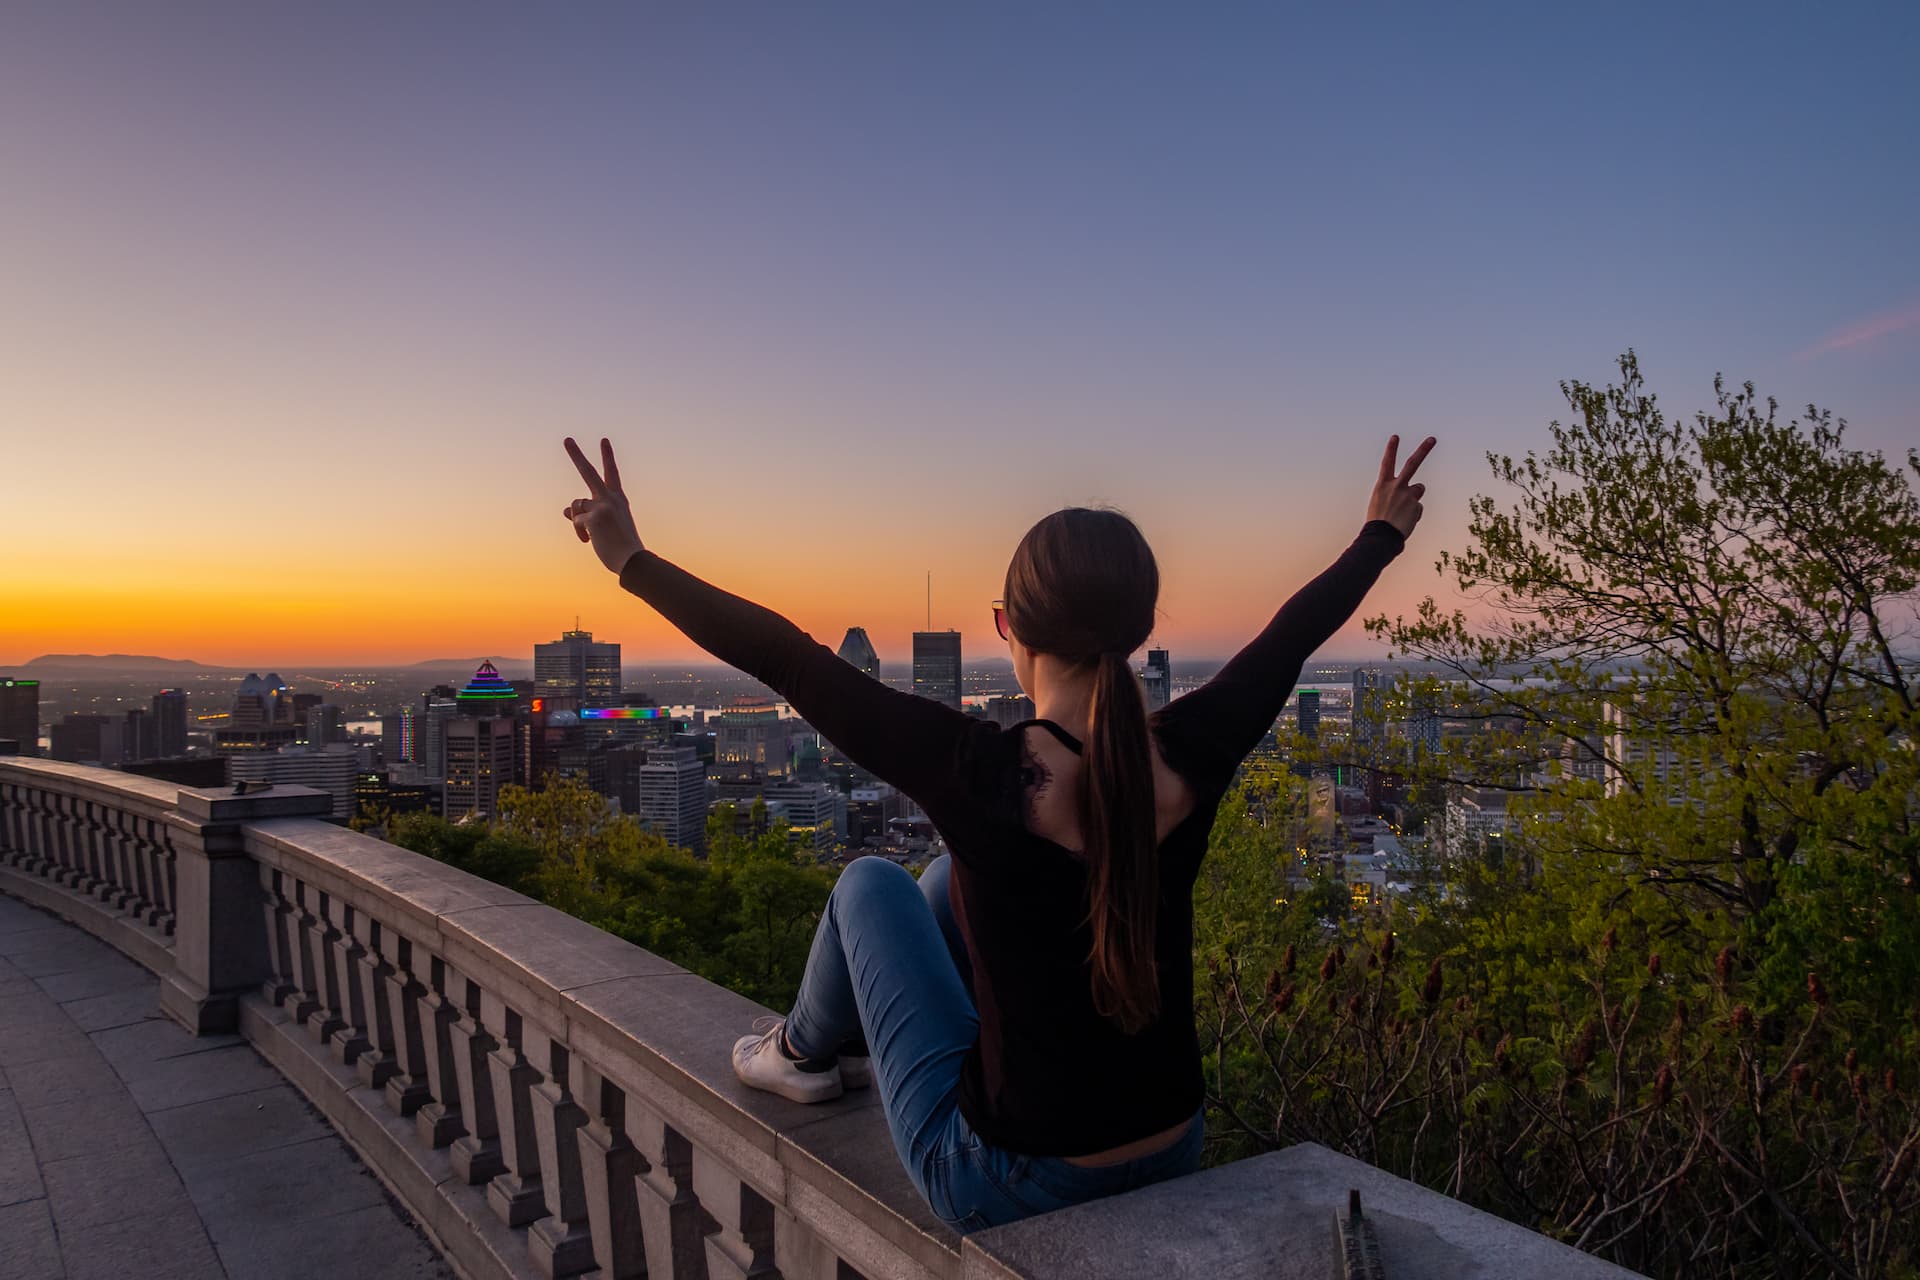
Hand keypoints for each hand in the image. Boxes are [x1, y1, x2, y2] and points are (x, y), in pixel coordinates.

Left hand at [563, 437, 645, 573]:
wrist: (632, 560)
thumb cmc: (621, 546)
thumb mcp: (606, 526)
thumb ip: (587, 514)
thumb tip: (564, 510)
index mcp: (619, 499)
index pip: (612, 473)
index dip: (607, 456)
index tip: (603, 440)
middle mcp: (611, 498)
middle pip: (588, 472)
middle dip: (576, 455)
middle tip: (566, 439)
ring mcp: (602, 506)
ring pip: (576, 505)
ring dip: (577, 521)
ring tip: (589, 537)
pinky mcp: (593, 517)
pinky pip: (575, 521)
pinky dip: (579, 532)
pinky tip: (588, 541)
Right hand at [1367, 434, 1433, 538]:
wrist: (1381, 537)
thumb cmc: (1378, 522)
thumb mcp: (1379, 504)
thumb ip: (1395, 494)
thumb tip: (1416, 492)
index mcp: (1382, 485)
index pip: (1387, 463)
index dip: (1391, 449)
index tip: (1395, 436)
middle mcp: (1396, 486)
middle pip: (1412, 464)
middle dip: (1423, 450)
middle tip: (1433, 439)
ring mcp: (1407, 495)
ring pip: (1419, 489)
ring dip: (1414, 497)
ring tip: (1402, 512)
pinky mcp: (1416, 505)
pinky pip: (1418, 508)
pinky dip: (1413, 515)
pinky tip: (1405, 522)